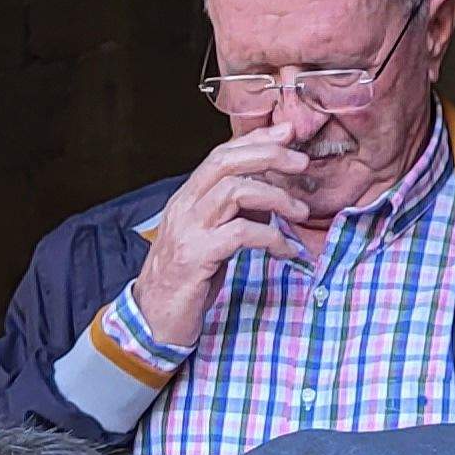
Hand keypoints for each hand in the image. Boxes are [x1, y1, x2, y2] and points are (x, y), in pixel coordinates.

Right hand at [129, 125, 322, 345]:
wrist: (154, 321)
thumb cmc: (186, 281)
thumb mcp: (210, 239)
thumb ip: (233, 215)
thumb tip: (269, 199)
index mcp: (187, 199)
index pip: (220, 155)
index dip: (255, 141)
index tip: (286, 134)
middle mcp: (184, 207)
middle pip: (225, 163)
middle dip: (268, 155)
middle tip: (301, 162)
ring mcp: (188, 230)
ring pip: (234, 191)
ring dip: (275, 197)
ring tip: (300, 211)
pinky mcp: (196, 257)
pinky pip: (241, 234)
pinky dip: (271, 237)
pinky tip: (286, 250)